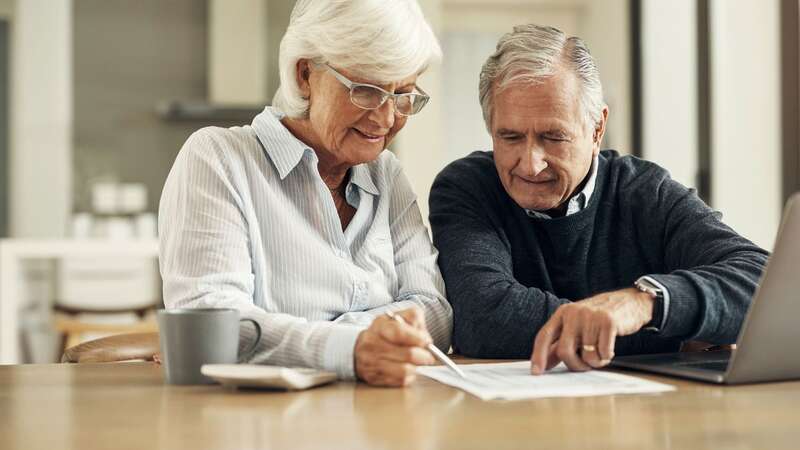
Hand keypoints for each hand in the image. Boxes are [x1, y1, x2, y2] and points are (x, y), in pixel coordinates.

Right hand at [354, 307, 435, 385]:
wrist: (361, 347)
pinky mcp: (374, 377)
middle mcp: (372, 344)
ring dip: (417, 368)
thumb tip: (425, 338)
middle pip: (407, 354)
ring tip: (418, 363)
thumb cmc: (385, 332)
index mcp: (379, 326)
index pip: (399, 332)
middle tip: (429, 356)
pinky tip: (408, 369)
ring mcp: (371, 362)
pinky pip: (399, 381)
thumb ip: (414, 319)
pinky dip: (409, 376)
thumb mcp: (398, 317)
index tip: (427, 341)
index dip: (417, 338)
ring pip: (405, 370)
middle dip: (423, 356)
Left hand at [530, 288, 653, 373]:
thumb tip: (544, 365)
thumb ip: (560, 343)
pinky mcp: (608, 322)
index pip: (544, 336)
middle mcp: (574, 312)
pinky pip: (603, 353)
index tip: (535, 373)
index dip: (538, 356)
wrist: (630, 302)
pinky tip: (609, 349)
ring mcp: (591, 316)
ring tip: (601, 353)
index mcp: (562, 313)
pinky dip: (606, 357)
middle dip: (574, 365)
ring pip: (586, 356)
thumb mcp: (576, 325)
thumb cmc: (599, 318)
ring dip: (595, 362)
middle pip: (564, 351)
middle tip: (585, 366)